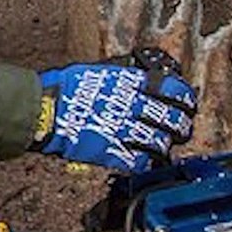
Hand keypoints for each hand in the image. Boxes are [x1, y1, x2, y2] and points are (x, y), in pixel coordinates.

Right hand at [31, 48, 195, 172]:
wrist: (44, 110)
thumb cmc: (65, 87)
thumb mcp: (98, 70)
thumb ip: (123, 75)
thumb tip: (140, 74)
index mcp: (129, 82)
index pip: (172, 88)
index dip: (185, 96)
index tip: (188, 101)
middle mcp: (131, 105)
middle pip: (172, 118)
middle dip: (182, 124)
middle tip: (182, 126)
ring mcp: (123, 131)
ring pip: (161, 142)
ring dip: (166, 144)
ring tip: (165, 145)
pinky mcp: (112, 152)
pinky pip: (140, 161)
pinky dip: (146, 160)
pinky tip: (146, 158)